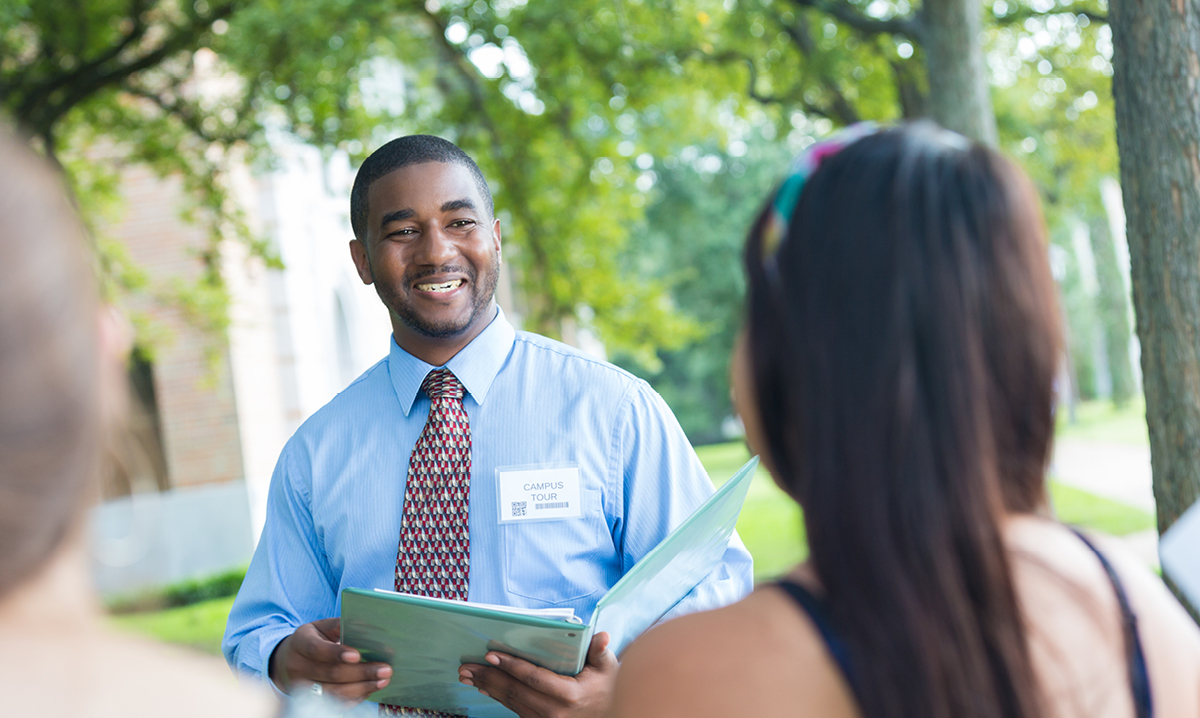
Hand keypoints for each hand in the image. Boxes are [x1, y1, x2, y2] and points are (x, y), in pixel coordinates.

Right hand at [269, 617, 391, 703]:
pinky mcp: (310, 701)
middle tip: (385, 669)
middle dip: (361, 672)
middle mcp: (297, 667)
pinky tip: (370, 689)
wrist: (290, 660)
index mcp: (300, 642)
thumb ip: (341, 625)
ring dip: (362, 688)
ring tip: (383, 681)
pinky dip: (355, 698)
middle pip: (330, 673)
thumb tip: (368, 626)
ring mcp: (301, 688)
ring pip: (333, 692)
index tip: (358, 655)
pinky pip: (335, 703)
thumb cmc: (315, 639)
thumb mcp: (323, 627)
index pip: (316, 649)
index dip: (336, 653)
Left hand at [457, 632, 617, 717]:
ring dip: (488, 688)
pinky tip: (486, 687)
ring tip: (468, 675)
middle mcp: (554, 712)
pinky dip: (499, 698)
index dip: (511, 666)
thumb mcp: (609, 669)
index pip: (533, 678)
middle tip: (467, 666)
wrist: (613, 713)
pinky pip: (515, 710)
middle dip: (488, 677)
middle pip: (514, 692)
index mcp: (569, 696)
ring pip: (511, 703)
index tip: (491, 655)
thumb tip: (601, 636)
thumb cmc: (609, 688)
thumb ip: (600, 651)